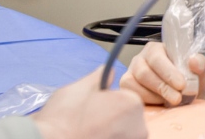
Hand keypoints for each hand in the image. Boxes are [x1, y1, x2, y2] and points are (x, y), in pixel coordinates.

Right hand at [31, 67, 146, 138]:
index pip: (126, 99)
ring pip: (122, 132)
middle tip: (89, 121)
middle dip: (111, 118)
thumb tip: (109, 72)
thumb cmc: (64, 119)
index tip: (93, 108)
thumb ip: (101, 76)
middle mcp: (139, 127)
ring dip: (109, 131)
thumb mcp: (81, 87)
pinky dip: (106, 138)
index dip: (108, 102)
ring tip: (88, 131)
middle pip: (127, 118)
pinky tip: (91, 137)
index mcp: (133, 104)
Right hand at [120, 42, 204, 105]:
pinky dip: (147, 101)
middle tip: (177, 98)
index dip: (168, 72)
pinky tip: (161, 103)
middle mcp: (140, 59)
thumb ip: (199, 63)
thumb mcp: (199, 69)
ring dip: (154, 96)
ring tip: (171, 101)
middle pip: (144, 72)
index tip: (182, 85)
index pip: (157, 58)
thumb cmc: (189, 77)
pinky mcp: (128, 87)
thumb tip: (193, 61)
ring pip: (134, 84)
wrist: (186, 91)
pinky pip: (132, 94)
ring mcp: (131, 73)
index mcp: (156, 48)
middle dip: (162, 87)